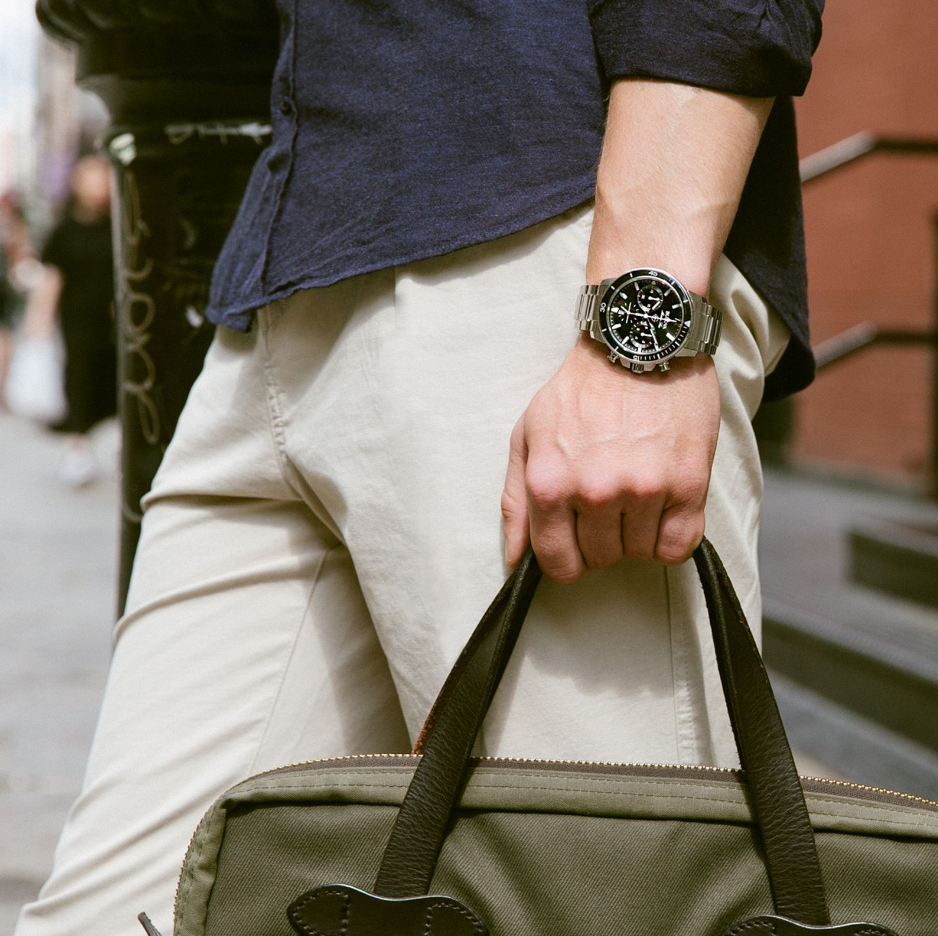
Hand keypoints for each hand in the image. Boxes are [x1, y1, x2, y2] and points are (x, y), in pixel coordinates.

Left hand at [501, 337, 719, 582]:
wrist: (638, 343)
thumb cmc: (580, 390)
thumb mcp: (527, 436)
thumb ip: (516, 502)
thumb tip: (515, 560)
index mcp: (549, 483)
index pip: (557, 562)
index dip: (567, 560)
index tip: (577, 542)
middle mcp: (594, 492)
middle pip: (601, 560)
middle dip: (601, 539)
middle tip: (608, 501)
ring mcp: (643, 489)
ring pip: (640, 553)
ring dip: (637, 533)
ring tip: (635, 492)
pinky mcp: (688, 484)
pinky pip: (679, 546)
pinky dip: (671, 537)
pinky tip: (663, 508)